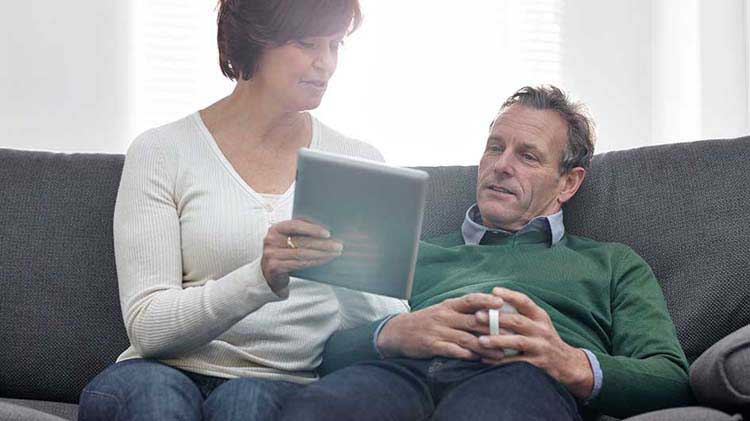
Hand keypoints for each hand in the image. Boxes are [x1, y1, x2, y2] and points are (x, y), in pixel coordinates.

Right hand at [261, 219, 342, 294]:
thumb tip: (326, 230)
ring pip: (301, 253)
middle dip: (322, 243)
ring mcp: (271, 254)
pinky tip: (324, 261)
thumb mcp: (288, 239)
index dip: (312, 228)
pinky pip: (298, 264)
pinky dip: (314, 262)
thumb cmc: (283, 253)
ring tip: (335, 253)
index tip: (328, 233)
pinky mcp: (274, 268)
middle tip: (338, 245)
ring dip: (321, 253)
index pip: (295, 225)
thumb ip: (301, 232)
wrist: (267, 274)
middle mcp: (271, 240)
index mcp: (275, 228)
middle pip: (301, 241)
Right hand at [377, 293, 504, 359]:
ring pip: (466, 339)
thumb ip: (464, 311)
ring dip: (485, 347)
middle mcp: (445, 316)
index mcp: (449, 305)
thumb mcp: (443, 310)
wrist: (398, 332)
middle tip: (512, 336)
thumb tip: (491, 312)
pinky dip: (466, 355)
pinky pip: (452, 350)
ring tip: (500, 354)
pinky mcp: (432, 345)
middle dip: (494, 329)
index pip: (470, 299)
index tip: (502, 303)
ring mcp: (438, 331)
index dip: (486, 300)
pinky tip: (477, 359)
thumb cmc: (427, 321)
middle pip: (474, 321)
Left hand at [475, 287, 593, 398]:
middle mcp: (541, 329)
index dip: (509, 295)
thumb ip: (522, 312)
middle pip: (517, 321)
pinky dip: (500, 361)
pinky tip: (485, 359)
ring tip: (480, 340)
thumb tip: (493, 297)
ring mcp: (540, 346)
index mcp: (540, 316)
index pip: (525, 301)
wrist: (566, 362)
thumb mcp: (539, 322)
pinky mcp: (538, 362)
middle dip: (496, 318)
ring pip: (517, 342)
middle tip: (477, 316)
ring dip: (497, 340)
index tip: (493, 291)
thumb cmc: (544, 338)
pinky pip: (516, 362)